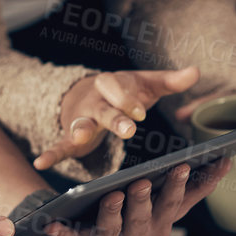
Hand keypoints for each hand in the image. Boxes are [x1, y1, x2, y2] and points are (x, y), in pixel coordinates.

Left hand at [27, 158, 231, 235]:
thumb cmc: (131, 227)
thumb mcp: (161, 211)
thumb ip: (191, 190)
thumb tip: (227, 161)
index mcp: (158, 227)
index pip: (174, 205)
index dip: (184, 187)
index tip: (187, 165)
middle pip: (144, 219)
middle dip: (145, 201)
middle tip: (144, 182)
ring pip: (111, 230)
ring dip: (111, 213)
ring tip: (112, 194)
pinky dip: (59, 234)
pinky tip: (50, 223)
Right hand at [33, 65, 200, 172]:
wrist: (87, 94)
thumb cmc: (123, 91)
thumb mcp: (145, 84)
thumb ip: (169, 81)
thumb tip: (195, 71)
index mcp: (113, 84)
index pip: (119, 87)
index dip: (128, 99)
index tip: (140, 111)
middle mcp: (94, 100)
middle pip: (104, 108)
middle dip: (115, 118)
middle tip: (129, 129)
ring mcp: (80, 119)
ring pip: (82, 125)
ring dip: (81, 131)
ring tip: (82, 138)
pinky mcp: (71, 138)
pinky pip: (60, 145)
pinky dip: (50, 153)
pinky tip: (40, 163)